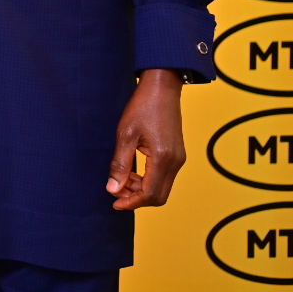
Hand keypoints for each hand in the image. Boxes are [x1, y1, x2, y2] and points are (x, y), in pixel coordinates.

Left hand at [106, 68, 185, 209]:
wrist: (162, 88)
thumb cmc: (142, 107)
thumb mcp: (125, 135)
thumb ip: (120, 164)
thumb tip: (113, 189)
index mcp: (163, 159)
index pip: (150, 194)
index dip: (132, 202)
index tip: (115, 203)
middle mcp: (176, 162)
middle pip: (159, 196)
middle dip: (137, 198)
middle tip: (116, 191)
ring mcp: (179, 159)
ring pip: (162, 188)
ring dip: (142, 189)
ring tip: (122, 178)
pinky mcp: (177, 154)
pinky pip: (164, 177)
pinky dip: (148, 180)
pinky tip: (133, 171)